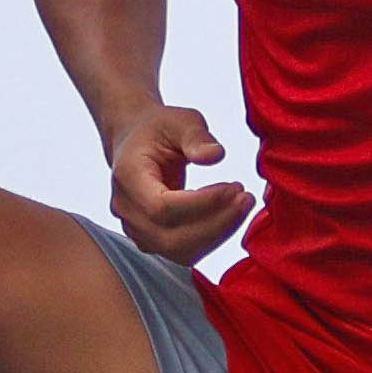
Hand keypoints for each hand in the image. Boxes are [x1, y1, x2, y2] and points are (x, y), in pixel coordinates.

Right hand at [106, 106, 250, 263]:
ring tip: (243, 206)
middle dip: (216, 224)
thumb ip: (196, 136)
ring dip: (217, 234)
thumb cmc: (158, 129)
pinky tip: (230, 217)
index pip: (162, 207)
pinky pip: (182, 252)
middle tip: (246, 199)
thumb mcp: (179, 120)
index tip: (234, 188)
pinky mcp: (150, 239)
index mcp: (128, 176)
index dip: (202, 204)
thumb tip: (216, 155)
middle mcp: (126, 208)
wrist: (136, 142)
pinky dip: (211, 239)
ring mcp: (135, 228)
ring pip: (178, 251)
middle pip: (171, 237)